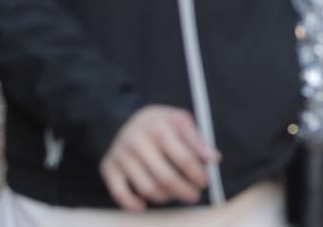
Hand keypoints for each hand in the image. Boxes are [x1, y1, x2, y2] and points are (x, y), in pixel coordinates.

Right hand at [99, 105, 218, 211]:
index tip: (204, 182)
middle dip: (184, 191)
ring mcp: (121, 155)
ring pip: (147, 189)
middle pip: (166, 177)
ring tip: (173, 194)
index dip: (197, 174)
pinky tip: (143, 206)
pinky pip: (120, 194)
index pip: (184, 158)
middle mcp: (137, 141)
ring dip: (165, 197)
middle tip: (194, 196)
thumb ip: (197, 140)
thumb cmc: (159, 123)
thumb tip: (214, 159)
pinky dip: (133, 204)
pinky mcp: (108, 167)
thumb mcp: (180, 121)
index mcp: (159, 127)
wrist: (123, 117)